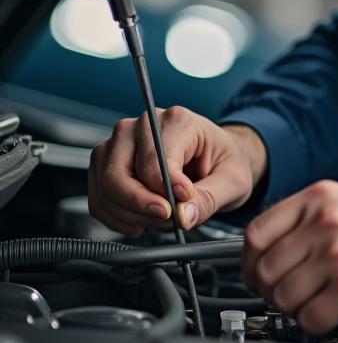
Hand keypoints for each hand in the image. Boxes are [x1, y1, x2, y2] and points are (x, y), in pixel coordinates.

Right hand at [88, 107, 266, 235]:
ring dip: (129, 214)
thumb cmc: (225, 160)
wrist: (219, 156)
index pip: (153, 162)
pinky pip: (99, 195)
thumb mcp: (234, 180)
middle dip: (141, 207)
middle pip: (119, 175)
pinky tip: (141, 221)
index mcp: (177, 121)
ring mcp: (121, 140)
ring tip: (161, 221)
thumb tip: (184, 217)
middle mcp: (143, 125)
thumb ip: (209, 198)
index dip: (163, 193)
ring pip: (105, 186)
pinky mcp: (109, 159)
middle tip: (169, 221)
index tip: (180, 207)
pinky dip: (116, 216)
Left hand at [242, 179, 337, 334]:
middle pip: (264, 269)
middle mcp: (329, 220)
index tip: (260, 275)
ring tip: (324, 301)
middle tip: (298, 295)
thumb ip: (303, 224)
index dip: (251, 262)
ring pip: (282, 297)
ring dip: (298, 309)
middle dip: (275, 291)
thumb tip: (256, 251)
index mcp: (323, 198)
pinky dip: (320, 324)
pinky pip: (309, 319)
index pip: (256, 233)